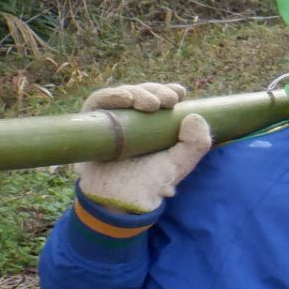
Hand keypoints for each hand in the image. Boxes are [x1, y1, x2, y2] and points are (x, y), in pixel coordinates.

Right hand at [76, 83, 212, 213]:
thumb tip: (195, 116)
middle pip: (142, 93)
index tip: (179, 93)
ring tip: (151, 103)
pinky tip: (126, 98)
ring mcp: (112, 120)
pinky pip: (98, 102)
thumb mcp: (180, 164)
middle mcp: (132, 120)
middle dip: (156, 91)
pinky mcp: (92, 122)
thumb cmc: (151, 182)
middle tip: (168, 100)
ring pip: (123, 94)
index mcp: (153, 126)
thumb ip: (196, 144)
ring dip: (138, 92)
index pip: (160, 98)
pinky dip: (112, 96)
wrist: (121, 197)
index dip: (168, 90)